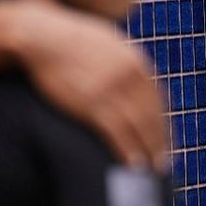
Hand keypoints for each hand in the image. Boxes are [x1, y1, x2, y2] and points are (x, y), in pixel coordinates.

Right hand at [6, 0, 168, 171]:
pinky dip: (128, 150)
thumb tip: (132, 76)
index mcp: (135, 62)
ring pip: (138, 127)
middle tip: (162, 163)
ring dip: (149, 151)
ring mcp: (112, 90)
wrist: (40, 35)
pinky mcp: (91, 103)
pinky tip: (133, 164)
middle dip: (160, 142)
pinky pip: (117, 132)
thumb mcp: (107, 43)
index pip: (157, 100)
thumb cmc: (68, 39)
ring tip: (151, 170)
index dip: (163, 123)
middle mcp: (130, 76)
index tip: (164, 140)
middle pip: (152, 116)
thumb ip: (123, 61)